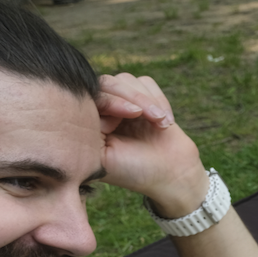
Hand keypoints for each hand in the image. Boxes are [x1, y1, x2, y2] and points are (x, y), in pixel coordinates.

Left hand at [96, 73, 206, 215]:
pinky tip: (165, 122)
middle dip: (135, 97)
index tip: (134, 114)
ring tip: (161, 124)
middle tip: (153, 117)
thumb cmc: (134, 171)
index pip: (93, 96)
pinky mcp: (144, 99)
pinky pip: (146, 83)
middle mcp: (103, 111)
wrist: (170, 176)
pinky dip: (159, 99)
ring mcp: (123, 103)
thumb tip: (87, 101)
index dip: (114, 100)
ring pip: (129, 80)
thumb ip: (90, 127)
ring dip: (150, 100)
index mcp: (88, 124)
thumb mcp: (103, 154)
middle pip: (110, 82)